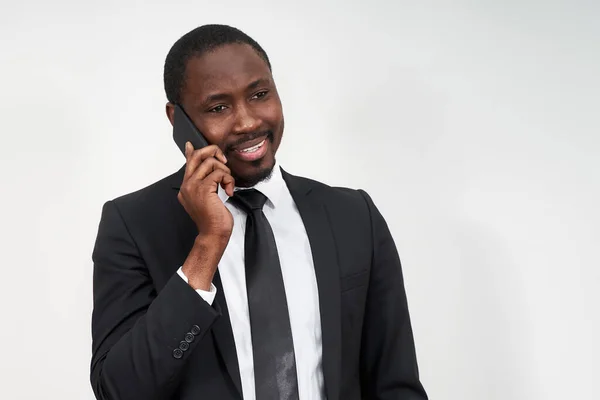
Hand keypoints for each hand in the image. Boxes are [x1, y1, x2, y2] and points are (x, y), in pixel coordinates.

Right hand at [178, 142, 234, 289]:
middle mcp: (187, 185)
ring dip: (225, 171)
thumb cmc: (213, 219)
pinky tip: (229, 191)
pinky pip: (219, 173)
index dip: (193, 151)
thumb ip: (205, 183)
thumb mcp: (208, 198)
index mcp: (186, 187)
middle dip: (213, 152)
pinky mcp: (204, 189)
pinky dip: (229, 179)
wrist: (213, 234)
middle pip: (197, 156)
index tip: (191, 144)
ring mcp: (193, 187)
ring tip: (227, 184)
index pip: (189, 162)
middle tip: (224, 161)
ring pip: (211, 163)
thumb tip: (209, 172)